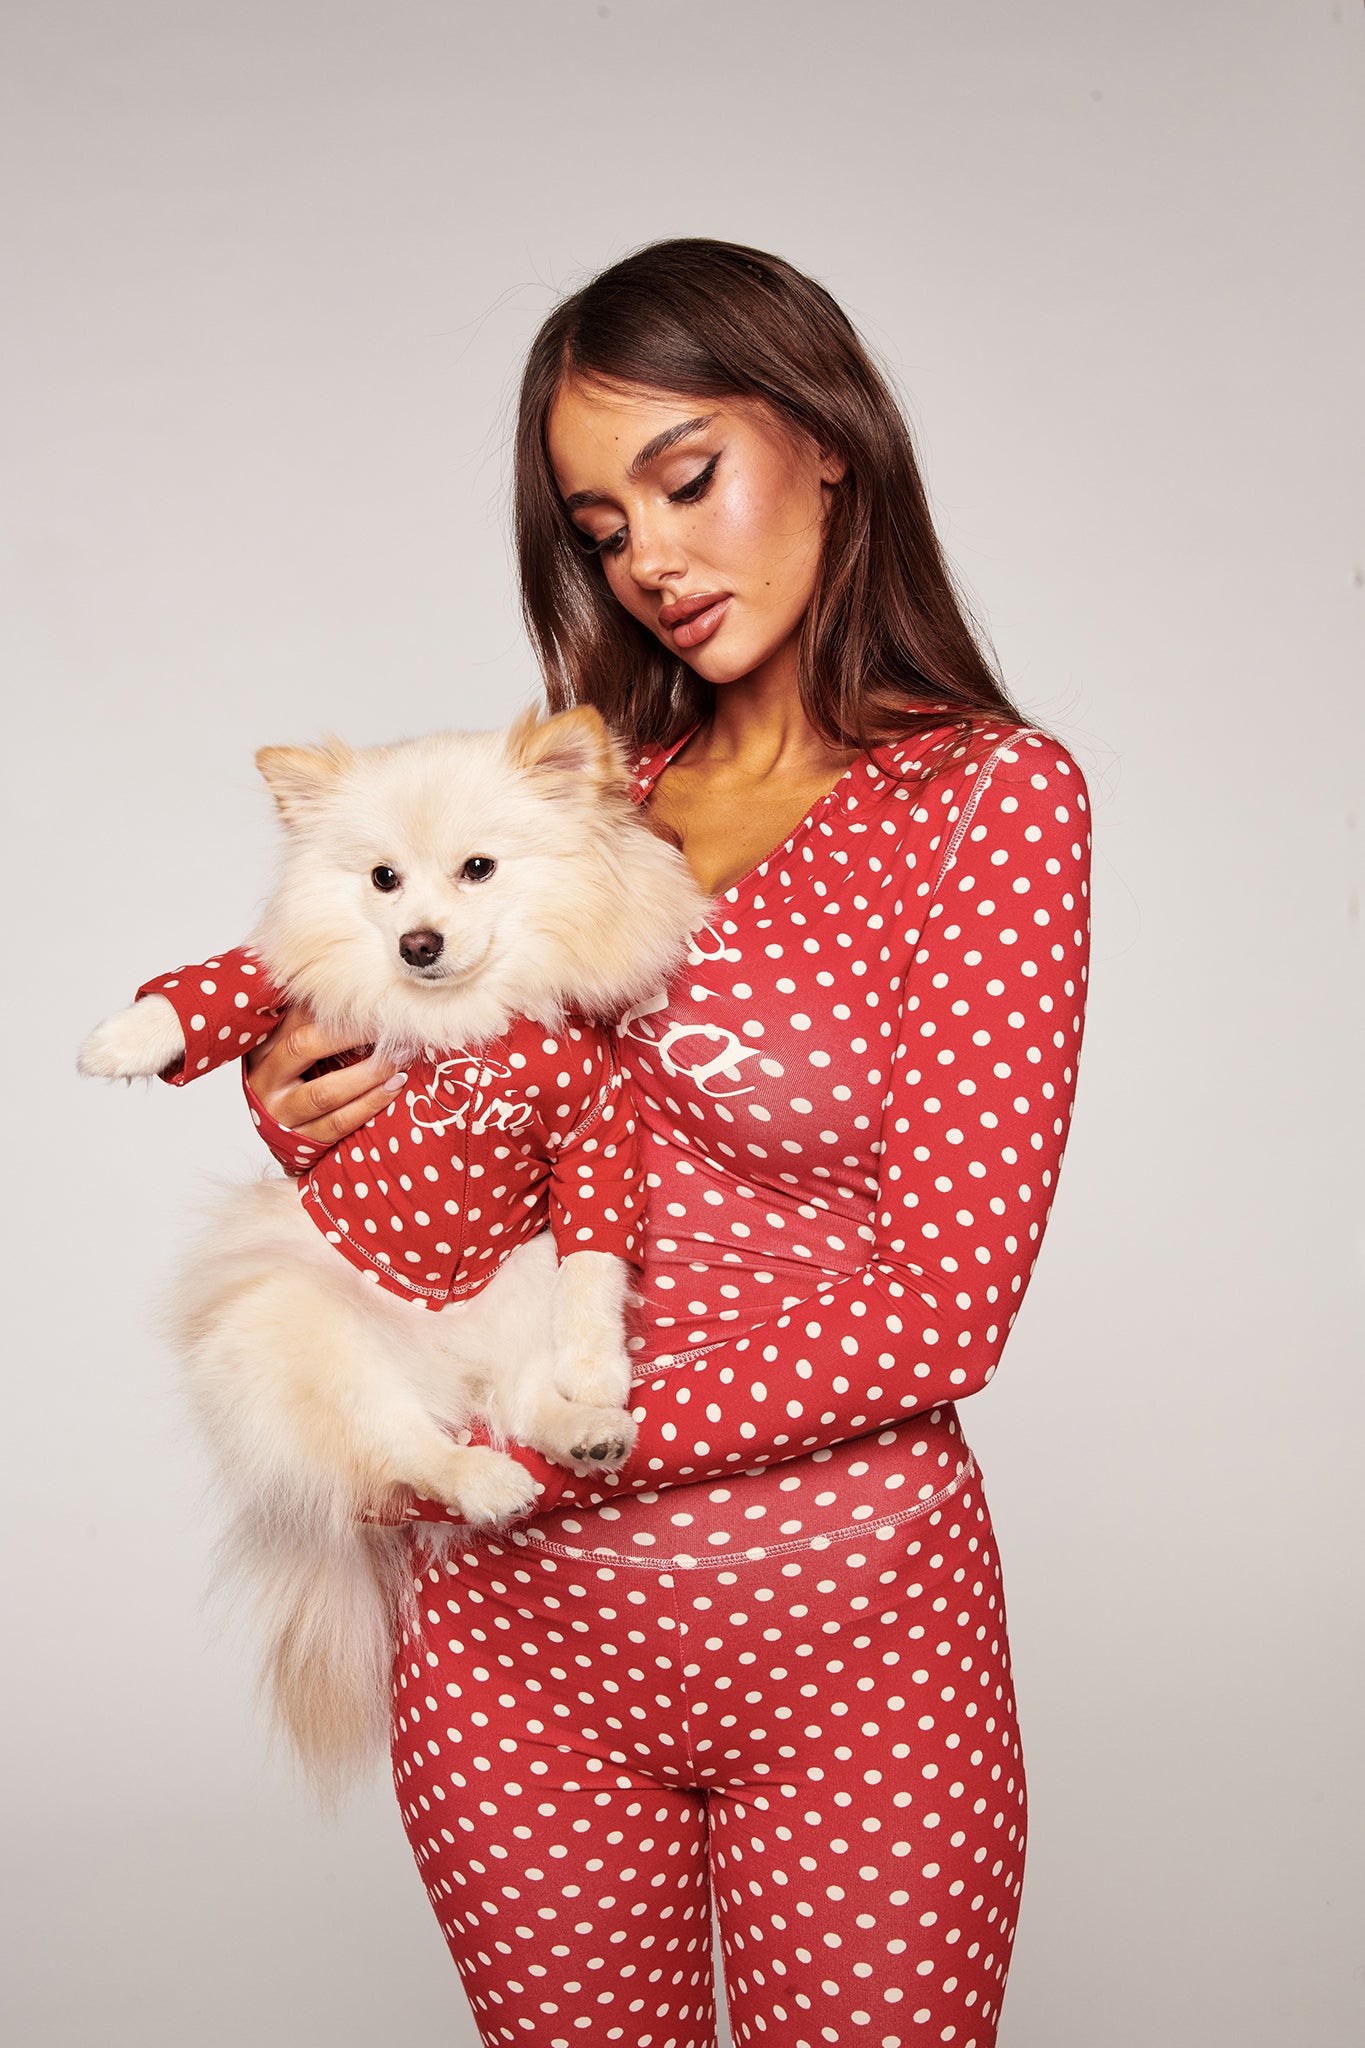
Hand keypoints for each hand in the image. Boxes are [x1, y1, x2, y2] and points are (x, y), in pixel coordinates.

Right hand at [243, 1007, 406, 1146]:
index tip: (367, 994)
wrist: (284, 1135)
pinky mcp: (302, 1140)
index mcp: (262, 1048)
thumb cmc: (295, 1081)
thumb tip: (355, 984)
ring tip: (399, 1056)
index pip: (294, 1015)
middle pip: (304, 1047)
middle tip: (386, 1023)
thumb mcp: (293, 1049)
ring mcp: (280, 1114)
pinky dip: (371, 1102)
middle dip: (349, 1034)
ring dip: (368, 1073)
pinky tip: (394, 1086)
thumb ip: (313, 1022)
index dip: (331, 1005)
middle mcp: (265, 1079)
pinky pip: (339, 1122)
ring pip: (325, 1092)